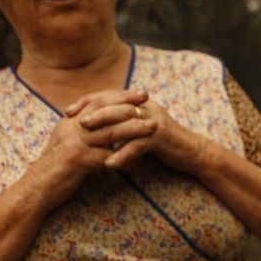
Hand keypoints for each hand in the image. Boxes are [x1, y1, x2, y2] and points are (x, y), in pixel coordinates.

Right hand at [28, 94, 151, 208]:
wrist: (35, 189)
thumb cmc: (55, 169)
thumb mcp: (67, 145)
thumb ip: (85, 134)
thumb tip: (107, 127)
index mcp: (70, 122)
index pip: (97, 101)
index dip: (118, 95)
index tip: (138, 93)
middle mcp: (70, 128)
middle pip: (104, 110)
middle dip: (128, 103)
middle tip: (148, 99)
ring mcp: (73, 144)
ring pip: (109, 132)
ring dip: (134, 128)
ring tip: (153, 126)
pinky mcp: (77, 161)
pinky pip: (106, 158)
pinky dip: (124, 159)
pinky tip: (139, 160)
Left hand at [69, 89, 199, 170]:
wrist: (191, 152)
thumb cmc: (163, 142)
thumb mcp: (140, 128)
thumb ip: (121, 123)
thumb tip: (94, 124)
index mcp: (138, 103)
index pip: (108, 96)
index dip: (88, 101)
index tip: (68, 111)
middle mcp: (145, 107)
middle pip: (115, 104)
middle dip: (93, 111)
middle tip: (75, 120)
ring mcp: (154, 120)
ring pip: (125, 120)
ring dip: (104, 128)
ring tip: (85, 137)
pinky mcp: (161, 137)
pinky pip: (138, 144)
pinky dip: (123, 154)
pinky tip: (110, 164)